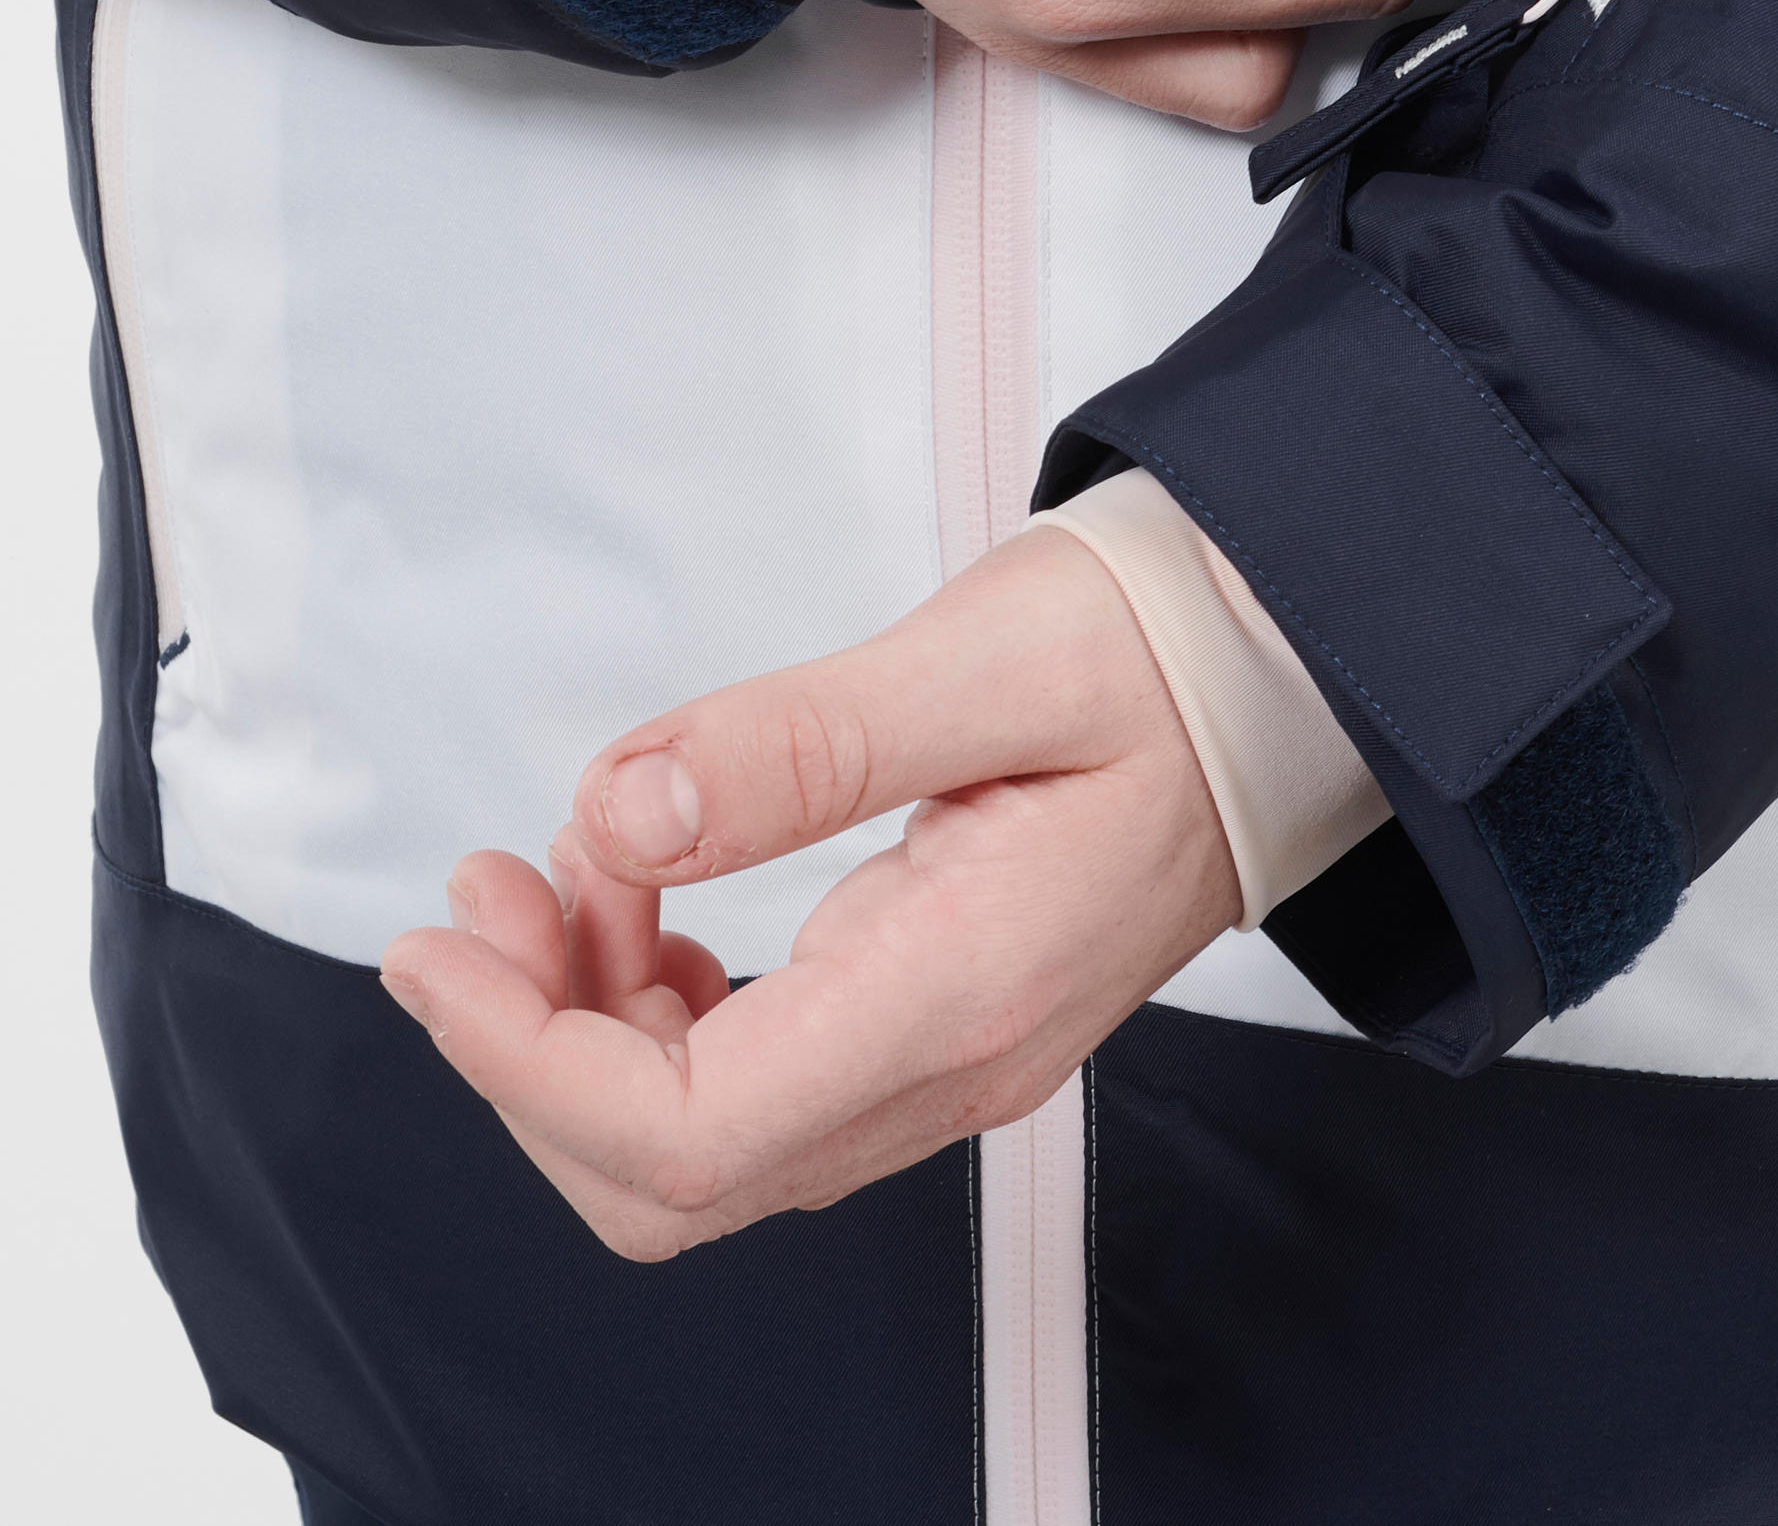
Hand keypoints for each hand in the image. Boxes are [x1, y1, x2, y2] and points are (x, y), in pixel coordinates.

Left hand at [378, 527, 1237, 1258]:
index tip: (441, 950)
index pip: (688, 1132)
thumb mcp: (987, 657)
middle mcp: (952, 1062)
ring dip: (587, 1028)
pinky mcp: (941, 1021)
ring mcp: (950, 1058)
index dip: (523, 1065)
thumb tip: (625, 810)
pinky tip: (652, 894)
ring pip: (708, 1140)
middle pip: (673, 1178)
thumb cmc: (1161, 652)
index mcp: (960, 987)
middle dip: (533, 1054)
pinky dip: (660, 1009)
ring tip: (562, 868)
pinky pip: (760, 1082)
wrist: (1283, 678)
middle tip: (482, 899)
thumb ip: (805, 743)